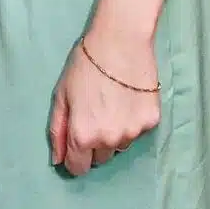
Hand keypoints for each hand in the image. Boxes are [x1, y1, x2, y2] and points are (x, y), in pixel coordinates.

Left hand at [48, 25, 160, 176]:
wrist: (121, 40)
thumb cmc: (85, 65)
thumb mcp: (61, 95)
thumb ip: (57, 131)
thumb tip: (58, 160)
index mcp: (83, 136)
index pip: (78, 168)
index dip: (75, 156)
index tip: (76, 141)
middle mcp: (109, 140)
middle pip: (101, 159)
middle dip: (95, 144)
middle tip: (95, 115)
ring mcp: (133, 132)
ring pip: (120, 145)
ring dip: (114, 133)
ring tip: (112, 104)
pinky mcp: (152, 121)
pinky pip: (138, 131)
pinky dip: (132, 120)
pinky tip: (128, 98)